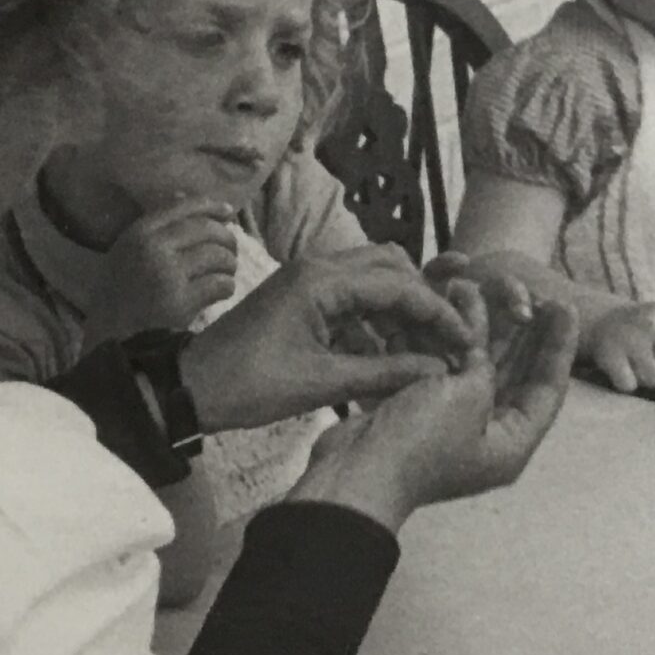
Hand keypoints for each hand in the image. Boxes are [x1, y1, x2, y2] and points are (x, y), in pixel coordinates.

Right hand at [89, 200, 238, 342]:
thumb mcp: (128, 251)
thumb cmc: (121, 294)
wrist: (112, 337)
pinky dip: (226, 287)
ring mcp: (168, 274)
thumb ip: (155, 226)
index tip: (227, 211)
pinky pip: (220, 284)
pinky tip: (222, 292)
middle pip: (206, 230)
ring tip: (226, 273)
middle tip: (230, 252)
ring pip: (218, 256)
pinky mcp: (182, 301)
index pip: (182, 208)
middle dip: (226, 239)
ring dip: (229, 265)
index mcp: (138, 233)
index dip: (209, 206)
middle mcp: (153, 248)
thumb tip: (184, 195)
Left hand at [183, 244, 473, 431]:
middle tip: (443, 341)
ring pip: (373, 280)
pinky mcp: (301, 297)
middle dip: (422, 302)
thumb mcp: (323, 383)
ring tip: (418, 352)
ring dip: (399, 311)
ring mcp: (308, 280)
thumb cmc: (250, 385)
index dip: (437, 313)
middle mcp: (317, 268)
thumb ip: (385, 372)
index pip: (399, 284)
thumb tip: (437, 371)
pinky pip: (352, 297)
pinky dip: (375, 320)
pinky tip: (387, 354)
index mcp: (321, 282)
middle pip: (391, 266)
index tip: (463, 341)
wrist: (191, 387)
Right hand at [291, 298, 577, 530]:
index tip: (564, 304)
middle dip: (523, 331)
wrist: (354, 472)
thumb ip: (486, 367)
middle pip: (516, 374)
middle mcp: (488, 434)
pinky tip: (450, 303)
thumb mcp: (469, 397)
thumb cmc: (419, 442)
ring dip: (481, 327)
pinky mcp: (421, 409)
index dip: (558, 344)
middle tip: (534, 292)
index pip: (548, 387)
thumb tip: (479, 349)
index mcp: (511, 444)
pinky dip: (448, 339)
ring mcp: (454, 421)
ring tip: (484, 287)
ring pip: (477, 365)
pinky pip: (445, 367)